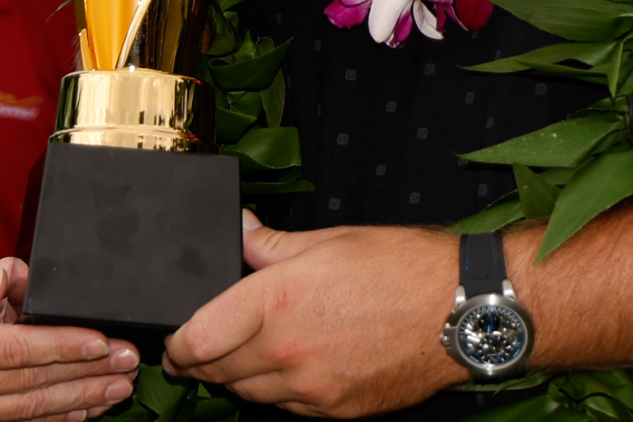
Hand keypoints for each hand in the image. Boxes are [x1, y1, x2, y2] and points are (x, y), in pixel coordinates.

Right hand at [0, 258, 138, 421]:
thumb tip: (6, 275)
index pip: (17, 349)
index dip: (66, 345)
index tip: (102, 339)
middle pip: (34, 383)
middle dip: (89, 374)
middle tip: (131, 363)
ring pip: (29, 410)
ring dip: (79, 400)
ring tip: (118, 391)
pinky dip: (47, 419)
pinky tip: (75, 414)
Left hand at [162, 214, 462, 417]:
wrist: (459, 313)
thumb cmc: (401, 268)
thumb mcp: (327, 241)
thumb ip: (268, 244)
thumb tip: (238, 229)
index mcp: (276, 301)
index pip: (198, 339)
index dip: (176, 345)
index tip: (172, 343)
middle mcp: (287, 352)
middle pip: (216, 373)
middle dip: (199, 363)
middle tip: (195, 352)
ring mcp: (312, 388)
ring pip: (248, 394)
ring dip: (236, 378)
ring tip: (240, 356)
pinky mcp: (336, 410)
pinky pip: (287, 409)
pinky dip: (275, 393)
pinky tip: (285, 370)